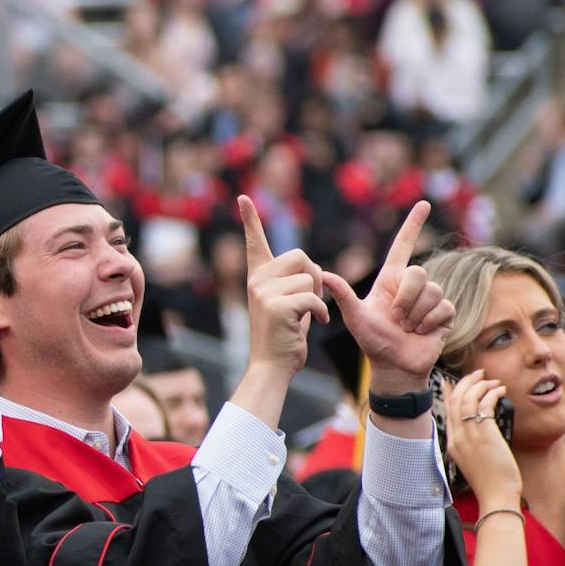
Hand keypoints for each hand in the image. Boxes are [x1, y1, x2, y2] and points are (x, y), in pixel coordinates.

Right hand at [239, 195, 329, 381]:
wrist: (271, 367)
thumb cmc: (284, 338)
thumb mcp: (288, 305)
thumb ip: (296, 284)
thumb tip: (314, 271)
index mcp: (258, 278)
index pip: (255, 243)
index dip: (250, 219)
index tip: (243, 198)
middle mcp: (257, 280)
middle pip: (302, 257)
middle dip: (314, 277)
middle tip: (309, 301)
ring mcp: (264, 292)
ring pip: (311, 278)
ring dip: (318, 298)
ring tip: (308, 317)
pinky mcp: (276, 306)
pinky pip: (313, 298)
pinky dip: (321, 313)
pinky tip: (315, 325)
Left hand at [323, 201, 454, 392]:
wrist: (393, 365)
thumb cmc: (372, 340)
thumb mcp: (355, 317)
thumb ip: (342, 295)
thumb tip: (322, 274)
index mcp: (390, 280)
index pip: (402, 246)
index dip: (412, 225)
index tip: (423, 203)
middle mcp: (412, 285)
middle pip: (418, 273)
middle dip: (405, 297)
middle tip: (396, 317)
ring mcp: (430, 299)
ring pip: (432, 291)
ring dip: (415, 314)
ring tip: (406, 327)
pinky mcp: (445, 313)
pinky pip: (443, 308)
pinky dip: (428, 322)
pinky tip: (421, 332)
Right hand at [443, 369, 521, 508]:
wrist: (496, 496)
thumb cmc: (490, 482)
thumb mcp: (472, 461)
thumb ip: (470, 443)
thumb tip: (478, 428)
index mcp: (452, 443)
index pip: (447, 410)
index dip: (449, 392)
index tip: (452, 381)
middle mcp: (458, 437)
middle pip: (455, 400)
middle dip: (466, 382)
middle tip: (477, 374)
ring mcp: (470, 435)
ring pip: (468, 399)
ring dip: (480, 385)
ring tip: (491, 380)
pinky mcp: (485, 434)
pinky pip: (484, 405)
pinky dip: (491, 393)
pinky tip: (499, 391)